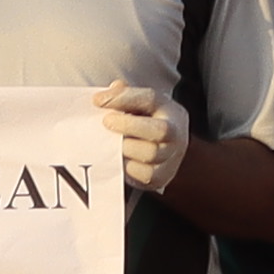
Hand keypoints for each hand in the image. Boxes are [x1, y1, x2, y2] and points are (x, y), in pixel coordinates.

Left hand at [95, 80, 179, 195]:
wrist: (161, 150)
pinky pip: (144, 174)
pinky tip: (118, 158)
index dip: (122, 98)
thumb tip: (103, 98)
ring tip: (111, 143)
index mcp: (169, 109)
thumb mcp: (136, 105)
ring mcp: (172, 156)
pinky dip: (128, 166)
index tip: (97, 100)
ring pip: (150, 153)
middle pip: (160, 130)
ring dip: (125, 147)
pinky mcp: (162, 176)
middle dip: (129, 125)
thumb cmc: (143, 123)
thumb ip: (121, 97)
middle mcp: (176, 132)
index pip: (150, 99)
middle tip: (106, 122)